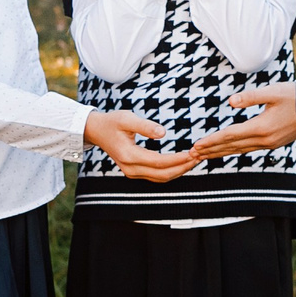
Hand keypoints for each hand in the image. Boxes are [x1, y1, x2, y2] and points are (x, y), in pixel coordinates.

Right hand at [84, 109, 200, 181]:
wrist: (97, 131)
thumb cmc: (112, 122)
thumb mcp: (127, 118)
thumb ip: (145, 126)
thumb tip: (163, 133)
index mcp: (129, 155)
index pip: (159, 162)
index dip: (177, 159)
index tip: (192, 152)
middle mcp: (130, 168)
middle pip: (162, 174)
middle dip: (182, 167)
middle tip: (199, 158)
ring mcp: (132, 172)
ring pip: (160, 178)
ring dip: (178, 171)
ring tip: (194, 161)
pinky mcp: (135, 172)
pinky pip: (156, 176)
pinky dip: (171, 172)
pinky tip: (181, 164)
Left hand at [184, 82, 295, 163]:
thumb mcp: (273, 92)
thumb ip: (250, 97)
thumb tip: (230, 102)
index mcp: (261, 127)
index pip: (230, 136)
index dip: (211, 140)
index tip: (196, 145)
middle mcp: (264, 139)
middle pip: (231, 147)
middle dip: (210, 150)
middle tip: (191, 154)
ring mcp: (268, 144)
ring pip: (238, 150)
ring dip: (219, 153)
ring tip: (203, 155)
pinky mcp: (272, 144)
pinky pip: (247, 150)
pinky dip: (233, 151)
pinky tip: (225, 151)